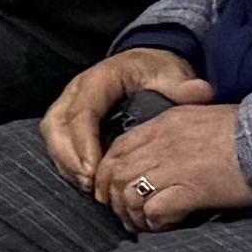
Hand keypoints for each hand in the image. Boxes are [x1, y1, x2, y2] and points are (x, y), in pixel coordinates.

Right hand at [44, 47, 213, 184]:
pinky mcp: (68, 116)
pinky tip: (84, 179)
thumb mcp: (173, 74)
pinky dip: (66, 161)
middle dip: (69, 157)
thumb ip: (184, 86)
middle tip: (89, 183)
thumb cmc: (157, 72)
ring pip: (52, 133)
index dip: (84, 142)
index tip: (97, 168)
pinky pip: (57, 140)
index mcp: (100, 78)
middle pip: (58, 125)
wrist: (147, 65)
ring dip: (65, 161)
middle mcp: (78, 89)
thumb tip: (200, 92)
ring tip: (86, 185)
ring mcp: (69, 102)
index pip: (83, 112)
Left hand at [95, 94, 251, 231]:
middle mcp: (162, 144)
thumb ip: (176, 131)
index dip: (108, 173)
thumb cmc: (247, 130)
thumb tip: (163, 152)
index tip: (111, 190)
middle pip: (116, 174)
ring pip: (130, 195)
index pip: (117, 149)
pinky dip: (154, 223)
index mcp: (163, 124)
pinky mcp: (192, 190)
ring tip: (143, 226)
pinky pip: (155, 211)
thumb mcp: (203, 117)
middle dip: (114, 199)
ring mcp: (174, 167)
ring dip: (133, 215)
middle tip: (125, 215)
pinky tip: (163, 228)